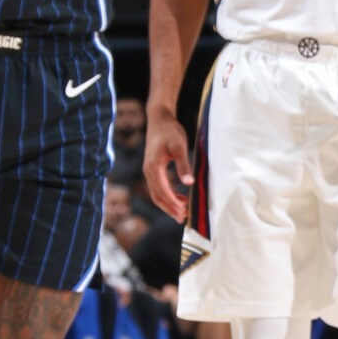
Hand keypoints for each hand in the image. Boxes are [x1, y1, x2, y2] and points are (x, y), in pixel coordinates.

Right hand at [145, 106, 193, 220]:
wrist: (159, 120)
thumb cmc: (170, 132)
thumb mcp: (179, 147)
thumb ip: (183, 165)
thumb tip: (188, 183)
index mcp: (153, 167)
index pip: (162, 191)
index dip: (172, 203)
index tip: (182, 212)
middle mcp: (148, 171)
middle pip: (157, 196)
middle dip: (169, 208)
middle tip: (182, 219)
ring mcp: (150, 170)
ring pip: (157, 192)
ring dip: (169, 203)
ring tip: (182, 212)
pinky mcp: (154, 168)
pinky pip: (160, 186)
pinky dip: (169, 194)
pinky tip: (180, 197)